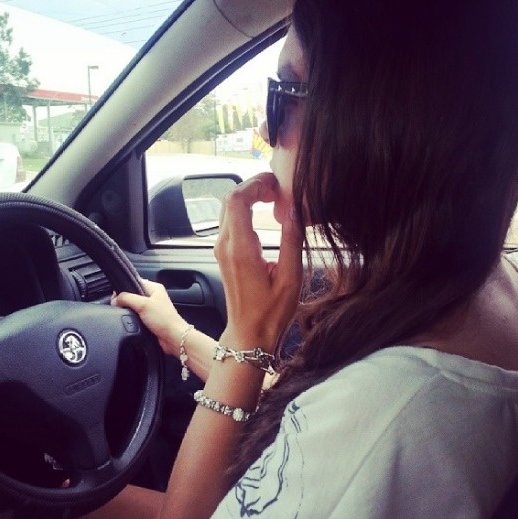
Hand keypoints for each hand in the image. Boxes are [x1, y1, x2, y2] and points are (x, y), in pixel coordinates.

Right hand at [111, 279, 187, 355]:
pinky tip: (130, 321)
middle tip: (118, 305)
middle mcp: (154, 297)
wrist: (173, 338)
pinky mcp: (150, 319)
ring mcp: (152, 308)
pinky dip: (132, 318)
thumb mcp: (143, 305)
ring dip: (128, 310)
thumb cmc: (165, 320)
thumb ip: (127, 299)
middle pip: (133, 294)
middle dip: (125, 300)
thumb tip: (115, 299)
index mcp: (154, 288)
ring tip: (125, 314)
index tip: (115, 295)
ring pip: (134, 306)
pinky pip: (137, 316)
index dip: (124, 287)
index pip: (135, 282)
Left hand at [214, 172, 303, 351]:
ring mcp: (222, 250)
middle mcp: (226, 246)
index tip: (276, 183)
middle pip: (230, 199)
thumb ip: (292, 239)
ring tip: (273, 197)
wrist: (249, 335)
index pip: (238, 200)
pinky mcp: (224, 255)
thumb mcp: (290, 276)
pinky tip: (263, 212)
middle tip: (277, 188)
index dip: (255, 184)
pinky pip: (230, 222)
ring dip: (248, 197)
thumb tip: (295, 210)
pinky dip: (245, 209)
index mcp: (241, 248)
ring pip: (229, 209)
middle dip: (253, 186)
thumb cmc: (270, 313)